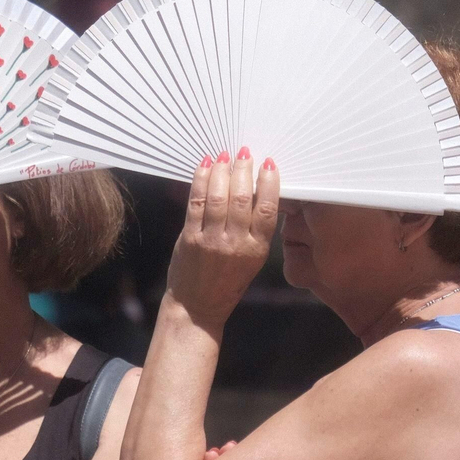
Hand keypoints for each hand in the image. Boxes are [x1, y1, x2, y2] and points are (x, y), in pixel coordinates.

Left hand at [164, 150, 278, 329]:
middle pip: (242, 198)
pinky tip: (205, 166)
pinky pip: (196, 202)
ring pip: (218, 196)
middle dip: (243, 170)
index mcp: (257, 249)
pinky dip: (200, 180)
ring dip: (222, 170)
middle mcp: (236, 244)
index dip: (269, 182)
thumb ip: (255, 228)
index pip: (268, 209)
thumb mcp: (252, 258)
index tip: (268, 164)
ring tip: (224, 155)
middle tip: (244, 153)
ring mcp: (211, 240)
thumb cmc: (227, 280)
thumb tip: (256, 189)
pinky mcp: (190, 238)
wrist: (197, 306)